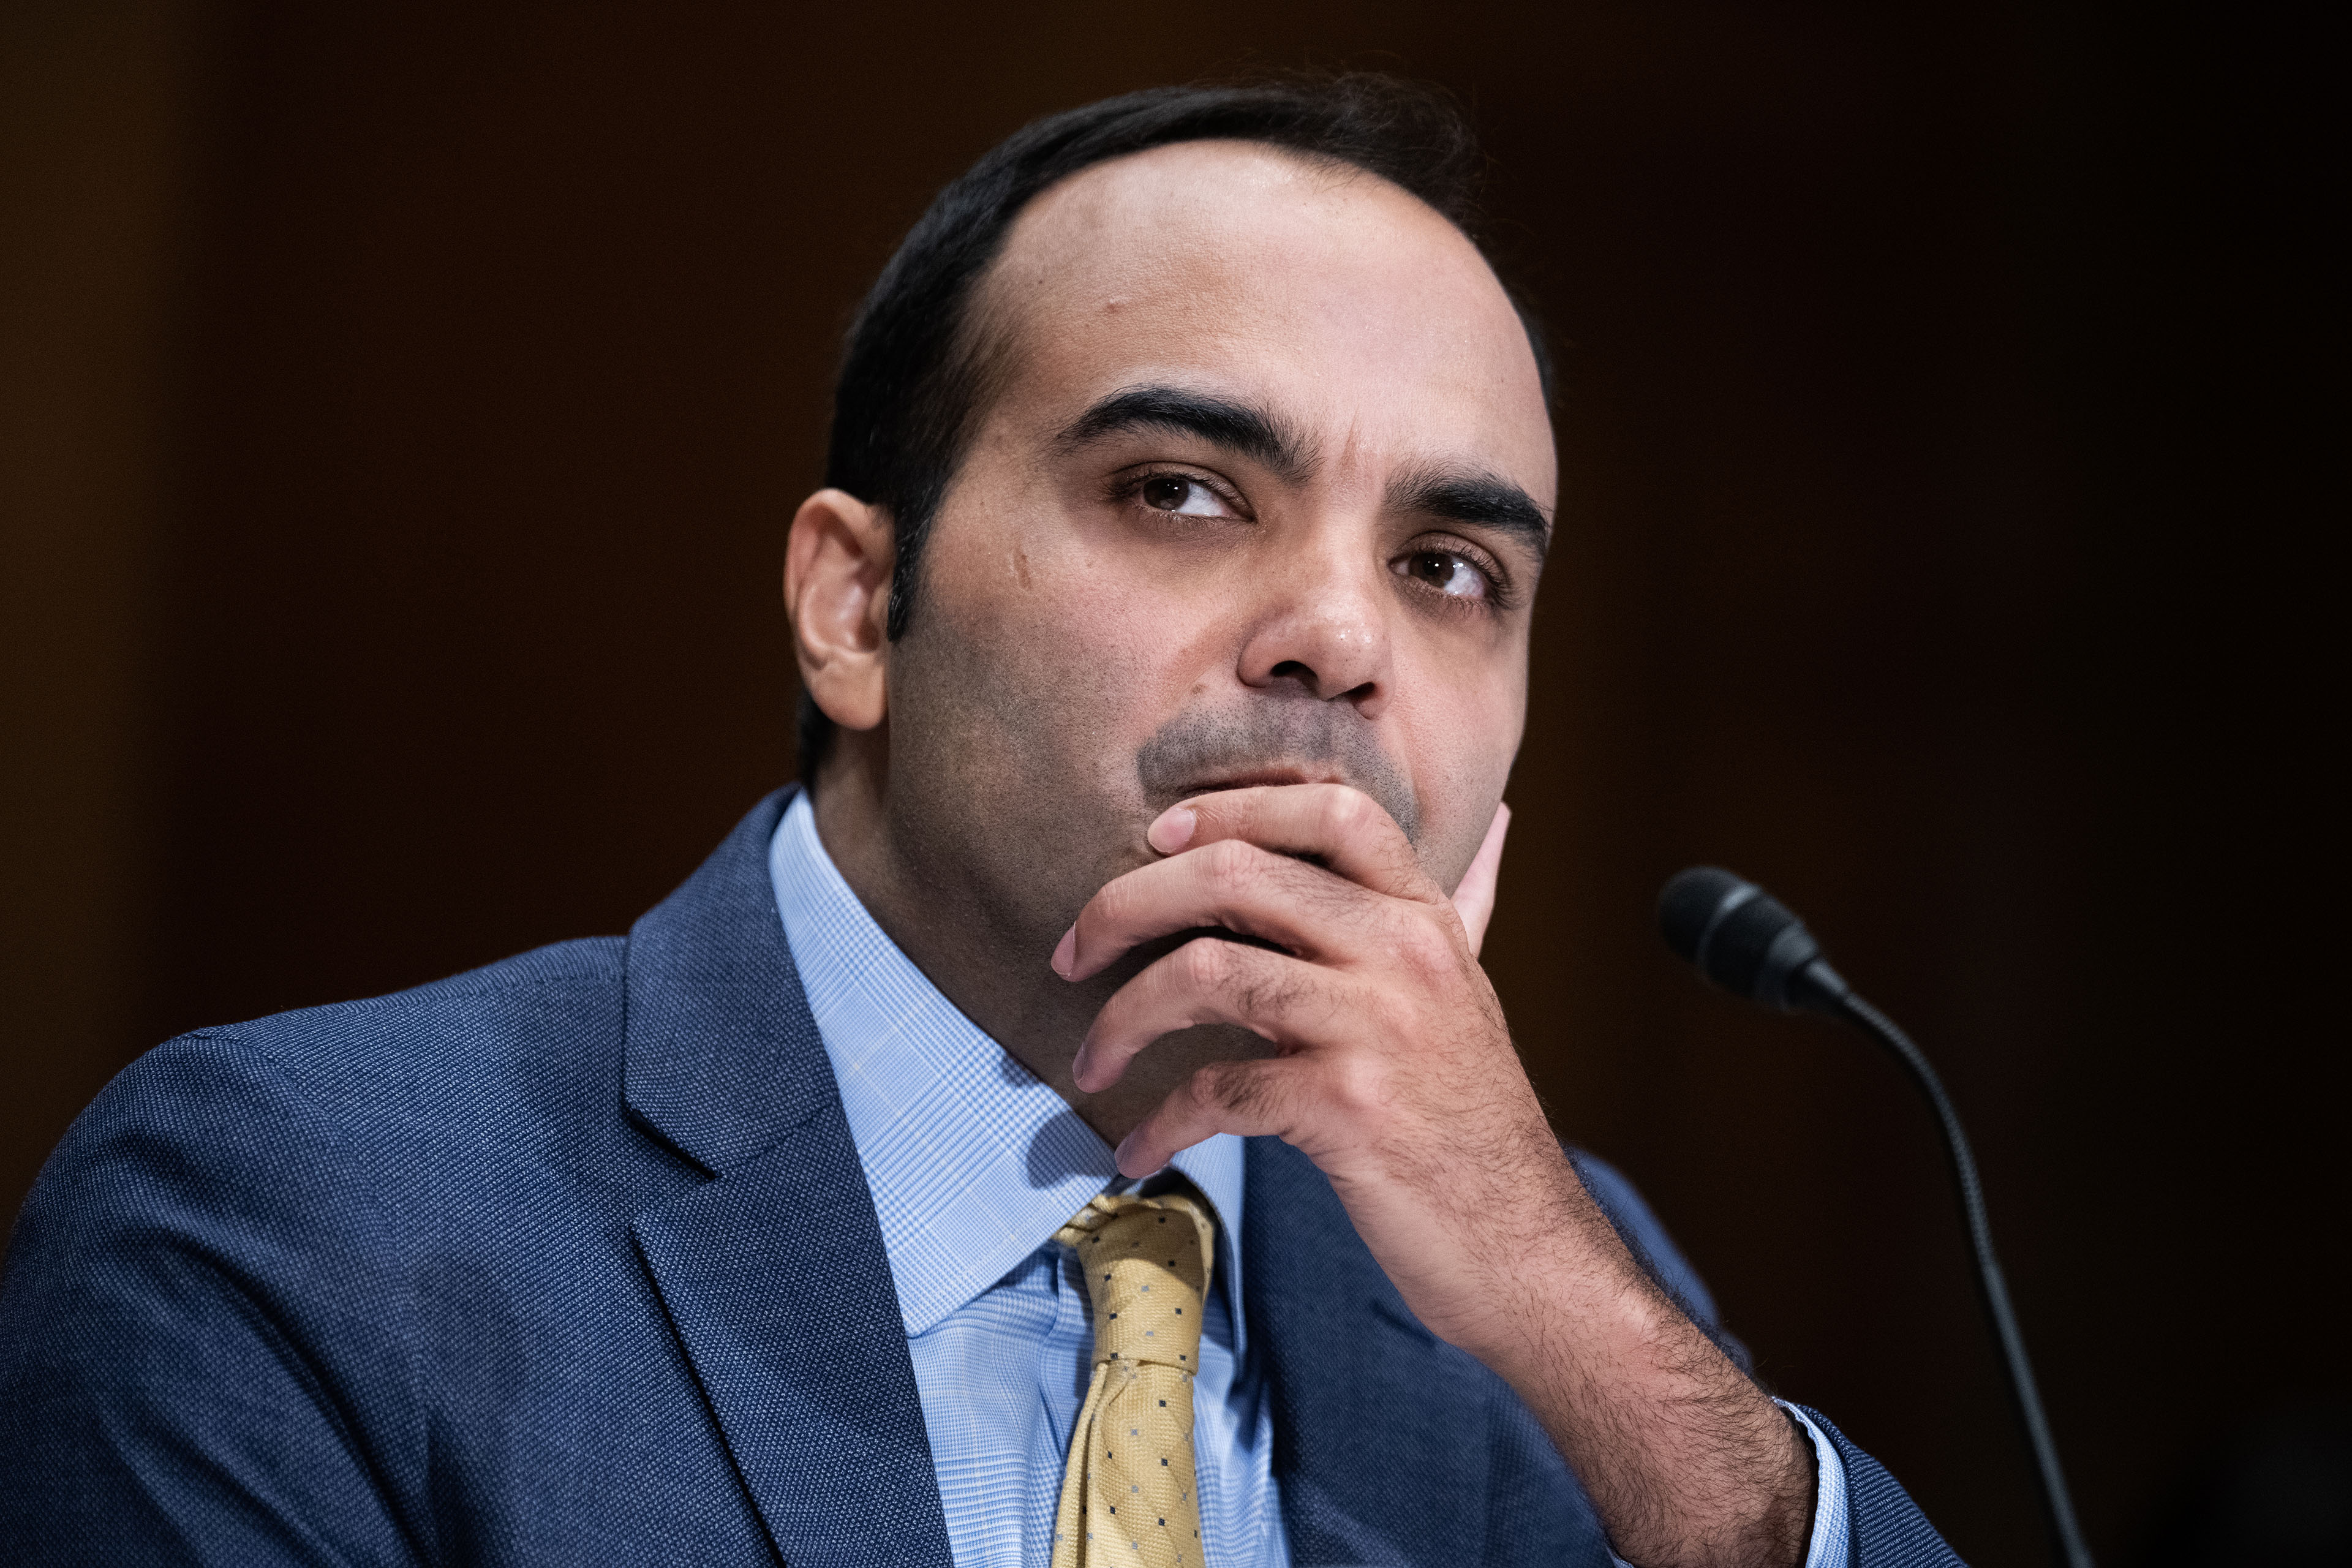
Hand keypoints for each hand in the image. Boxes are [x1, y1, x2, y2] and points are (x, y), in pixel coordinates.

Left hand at [1057, 783, 1551, 1355]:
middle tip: (1071, 954)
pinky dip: (1159, 1123)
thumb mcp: (1471, 995)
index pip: (1329, 810)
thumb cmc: (1475, 1125)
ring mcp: (1377, 1028)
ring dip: (1121, 1017)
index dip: (1229, 807)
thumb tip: (1494, 821)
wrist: (1526, 1252)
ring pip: (1209, 970)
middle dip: (1127, 904)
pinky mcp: (1345, 1108)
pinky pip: (1216, 1090)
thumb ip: (1462, 907)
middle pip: (1237, 873)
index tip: (1153, 838)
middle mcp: (1404, 955)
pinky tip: (1136, 1152)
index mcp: (1426, 918)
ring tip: (1089, 1061)